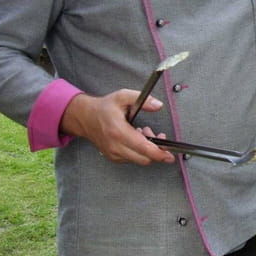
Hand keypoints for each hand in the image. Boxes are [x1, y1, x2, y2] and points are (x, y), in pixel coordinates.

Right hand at [60, 90, 175, 164]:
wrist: (85, 118)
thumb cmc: (105, 107)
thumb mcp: (123, 96)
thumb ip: (143, 99)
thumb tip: (158, 105)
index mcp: (118, 131)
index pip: (142, 148)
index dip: (159, 152)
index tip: (170, 153)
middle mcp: (115, 146)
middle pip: (144, 158)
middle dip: (157, 149)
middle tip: (158, 135)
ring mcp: (113, 154)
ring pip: (140, 160)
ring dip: (148, 150)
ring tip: (144, 133)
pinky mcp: (113, 157)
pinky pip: (133, 159)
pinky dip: (140, 152)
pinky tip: (137, 138)